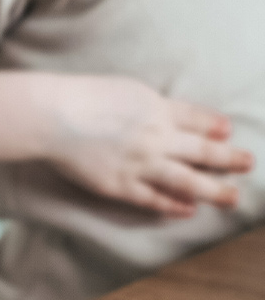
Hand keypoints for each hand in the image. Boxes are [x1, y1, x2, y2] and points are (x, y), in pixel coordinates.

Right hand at [44, 75, 252, 216]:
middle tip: (247, 164)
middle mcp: (157, 138)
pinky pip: (153, 199)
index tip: (227, 132)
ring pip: (187, 180)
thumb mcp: (126, 89)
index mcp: (158, 109)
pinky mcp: (120, 185)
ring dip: (214, 190)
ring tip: (232, 198)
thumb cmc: (82, 97)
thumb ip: (149, 104)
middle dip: (229, 159)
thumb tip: (165, 113)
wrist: (54, 118)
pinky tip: (188, 210)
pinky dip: (173, 205)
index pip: (198, 120)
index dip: (216, 126)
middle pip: (203, 150)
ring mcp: (140, 164)